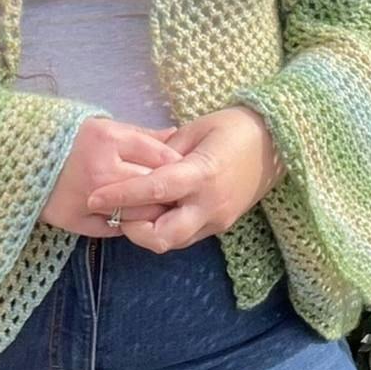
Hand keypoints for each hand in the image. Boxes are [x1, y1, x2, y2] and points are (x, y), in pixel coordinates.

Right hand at [39, 117, 184, 237]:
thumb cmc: (68, 137)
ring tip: (154, 207)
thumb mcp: (105, 127)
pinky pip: (114, 228)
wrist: (19, 156)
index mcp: (107, 138)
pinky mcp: (74, 219)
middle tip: (176, 194)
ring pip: (138, 213)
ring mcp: (87, 197)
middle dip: (169, 193)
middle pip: (154, 188)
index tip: (184, 169)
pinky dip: (126, 224)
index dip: (178, 165)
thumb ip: (141, 135)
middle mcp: (99, 169)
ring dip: (150, 213)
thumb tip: (177, 136)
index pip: (161, 156)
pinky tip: (129, 217)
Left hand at [82, 106, 284, 253]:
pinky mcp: (222, 226)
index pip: (154, 191)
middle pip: (161, 236)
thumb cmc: (234, 127)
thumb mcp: (196, 128)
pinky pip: (186, 236)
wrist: (277, 143)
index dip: (121, 196)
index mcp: (202, 173)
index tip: (93, 197)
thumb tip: (138, 166)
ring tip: (131, 211)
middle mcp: (209, 204)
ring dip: (148, 232)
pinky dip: (166, 228)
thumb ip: (164, 151)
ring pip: (172, 243)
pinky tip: (155, 211)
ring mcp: (218, 219)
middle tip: (114, 212)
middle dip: (132, 229)